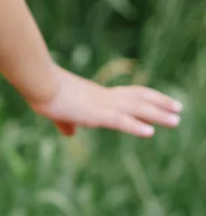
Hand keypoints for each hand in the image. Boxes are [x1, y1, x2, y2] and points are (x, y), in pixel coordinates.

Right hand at [28, 66, 182, 138]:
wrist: (37, 81)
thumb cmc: (43, 91)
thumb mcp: (58, 111)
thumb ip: (66, 123)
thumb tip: (69, 134)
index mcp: (97, 95)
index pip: (128, 94)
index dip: (147, 98)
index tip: (163, 102)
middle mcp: (104, 97)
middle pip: (139, 98)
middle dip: (161, 103)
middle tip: (179, 108)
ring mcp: (101, 105)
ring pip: (136, 109)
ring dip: (158, 115)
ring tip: (177, 120)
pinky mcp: (94, 114)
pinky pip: (120, 121)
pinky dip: (136, 126)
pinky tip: (150, 132)